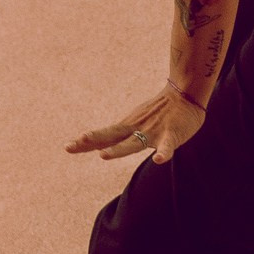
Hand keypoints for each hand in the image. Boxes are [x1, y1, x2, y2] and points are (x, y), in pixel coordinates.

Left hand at [67, 82, 206, 164]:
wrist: (186, 94)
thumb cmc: (161, 111)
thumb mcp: (137, 122)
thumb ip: (123, 135)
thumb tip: (101, 146)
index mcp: (129, 126)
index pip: (104, 135)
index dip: (86, 142)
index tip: (67, 147)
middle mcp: (137, 129)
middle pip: (110, 136)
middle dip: (91, 141)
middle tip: (70, 145)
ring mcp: (153, 131)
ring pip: (133, 143)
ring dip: (118, 149)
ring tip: (103, 156)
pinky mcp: (171, 135)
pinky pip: (167, 146)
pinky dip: (163, 153)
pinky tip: (159, 160)